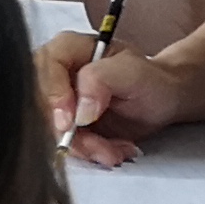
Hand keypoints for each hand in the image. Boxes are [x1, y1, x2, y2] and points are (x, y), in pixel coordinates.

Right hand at [37, 29, 182, 164]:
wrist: (163, 100)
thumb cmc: (150, 79)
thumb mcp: (132, 72)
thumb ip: (101, 80)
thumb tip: (79, 111)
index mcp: (67, 49)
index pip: (43, 69)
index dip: (53, 96)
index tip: (71, 122)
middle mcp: (56, 74)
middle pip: (42, 105)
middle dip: (72, 134)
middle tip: (101, 148)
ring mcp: (60, 102)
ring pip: (53, 131)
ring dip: (85, 148)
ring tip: (116, 151)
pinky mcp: (67, 126)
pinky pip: (67, 145)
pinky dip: (91, 154)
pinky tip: (114, 150)